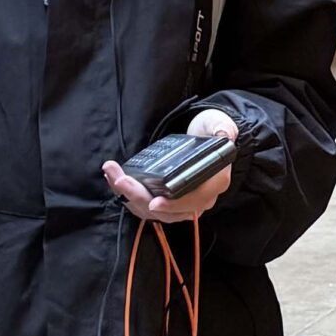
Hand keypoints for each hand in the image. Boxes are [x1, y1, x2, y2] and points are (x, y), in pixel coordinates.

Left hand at [103, 107, 237, 225]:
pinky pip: (147, 206)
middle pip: (168, 210)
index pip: (195, 201)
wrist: (204, 137)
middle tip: (120, 180)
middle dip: (140, 198)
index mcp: (214, 183)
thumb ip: (222, 128)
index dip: (174, 204)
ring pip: (153, 211)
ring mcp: (182, 203)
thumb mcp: (218, 125)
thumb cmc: (210, 131)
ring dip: (129, 197)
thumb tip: (223, 135)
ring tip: (112, 175)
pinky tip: (115, 180)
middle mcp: (199, 198)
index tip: (154, 202)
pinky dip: (128, 196)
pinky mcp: (167, 200)